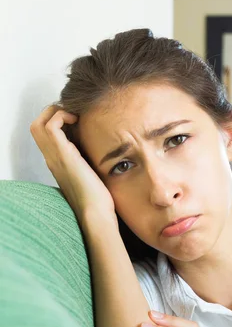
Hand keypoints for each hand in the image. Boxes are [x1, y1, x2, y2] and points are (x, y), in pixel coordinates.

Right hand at [30, 105, 115, 222]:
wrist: (95, 213)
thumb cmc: (97, 199)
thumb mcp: (91, 176)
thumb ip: (88, 163)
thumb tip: (100, 152)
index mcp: (57, 163)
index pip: (46, 136)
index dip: (57, 122)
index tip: (76, 122)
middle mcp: (52, 158)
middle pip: (36, 126)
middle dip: (52, 113)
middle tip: (73, 115)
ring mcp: (55, 156)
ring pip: (39, 123)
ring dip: (55, 113)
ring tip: (74, 117)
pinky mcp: (63, 155)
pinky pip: (51, 125)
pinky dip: (62, 116)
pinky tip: (78, 122)